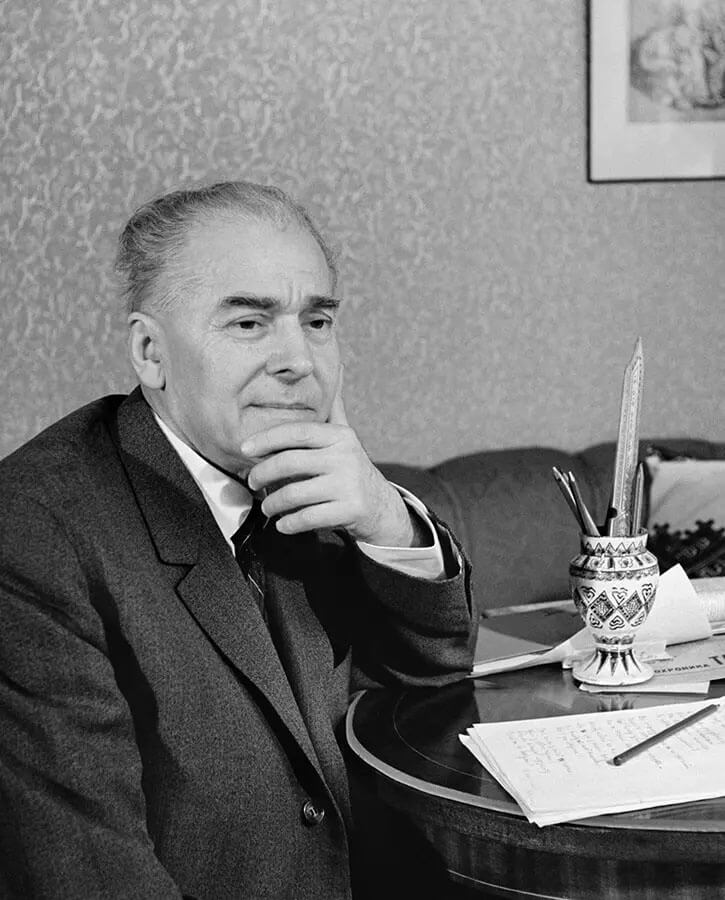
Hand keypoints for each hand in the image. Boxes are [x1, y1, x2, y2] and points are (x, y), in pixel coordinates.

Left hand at [241, 374, 420, 545]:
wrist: (382, 506)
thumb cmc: (352, 469)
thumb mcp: (345, 437)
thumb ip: (334, 409)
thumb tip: (337, 367)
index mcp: (339, 436)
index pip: (297, 432)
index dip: (267, 438)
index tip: (245, 448)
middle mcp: (345, 457)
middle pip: (290, 462)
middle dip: (263, 473)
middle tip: (252, 482)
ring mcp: (349, 484)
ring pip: (295, 493)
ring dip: (273, 503)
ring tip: (267, 507)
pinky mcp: (350, 510)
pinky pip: (308, 517)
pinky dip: (289, 523)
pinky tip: (282, 524)